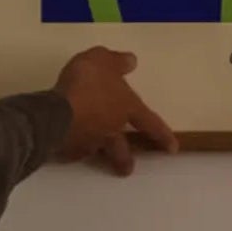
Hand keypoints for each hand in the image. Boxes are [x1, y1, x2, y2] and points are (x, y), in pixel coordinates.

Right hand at [54, 46, 178, 176]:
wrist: (58, 110)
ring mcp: (90, 142)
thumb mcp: (102, 60)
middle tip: (127, 170)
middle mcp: (111, 129)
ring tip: (95, 161)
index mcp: (126, 107)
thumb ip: (116, 62)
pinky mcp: (69, 149)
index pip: (150, 122)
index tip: (173, 149)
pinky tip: (66, 149)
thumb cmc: (86, 83)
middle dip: (125, 160)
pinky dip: (72, 150)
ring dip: (98, 157)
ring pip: (98, 153)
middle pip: (123, 148)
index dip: (162, 135)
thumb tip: (131, 61)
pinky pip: (73, 150)